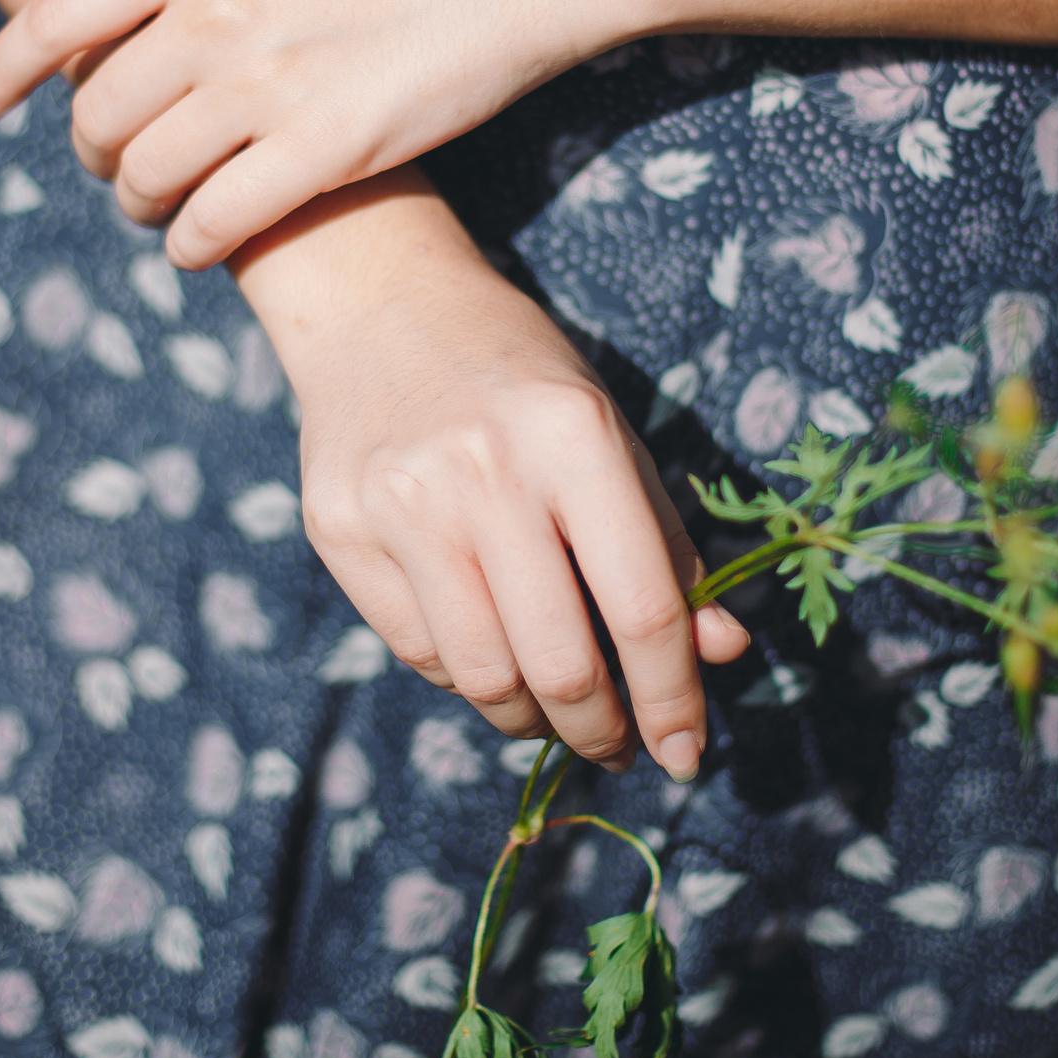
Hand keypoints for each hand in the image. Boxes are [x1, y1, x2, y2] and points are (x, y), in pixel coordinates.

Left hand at [0, 0, 653, 268]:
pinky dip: (192, 244)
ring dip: (141, 206)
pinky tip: (201, 245)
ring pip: (146, 176)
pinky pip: (214, 223)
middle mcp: (215, 9)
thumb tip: (127, 36)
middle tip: (120, 171)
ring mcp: (267, 80)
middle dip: (96, 155)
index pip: (55, 17)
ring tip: (160, 212)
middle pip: (97, 114)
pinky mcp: (327, 147)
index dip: (0, 73)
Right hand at [241, 178, 748, 776]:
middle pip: (559, 662)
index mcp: (573, 437)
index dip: (672, 698)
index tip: (686, 752)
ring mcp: (402, 506)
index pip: (640, 607)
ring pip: (483, 677)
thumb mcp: (609, 431)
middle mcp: (484, 473)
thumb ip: (664, 544)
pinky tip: (490, 658)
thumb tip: (718, 651)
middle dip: (601, 729)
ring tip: (554, 712)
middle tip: (617, 744)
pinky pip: (419, 651)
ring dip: (531, 720)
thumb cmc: (518, 373)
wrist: (380, 305)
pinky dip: (467, 678)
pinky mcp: (339, 531)